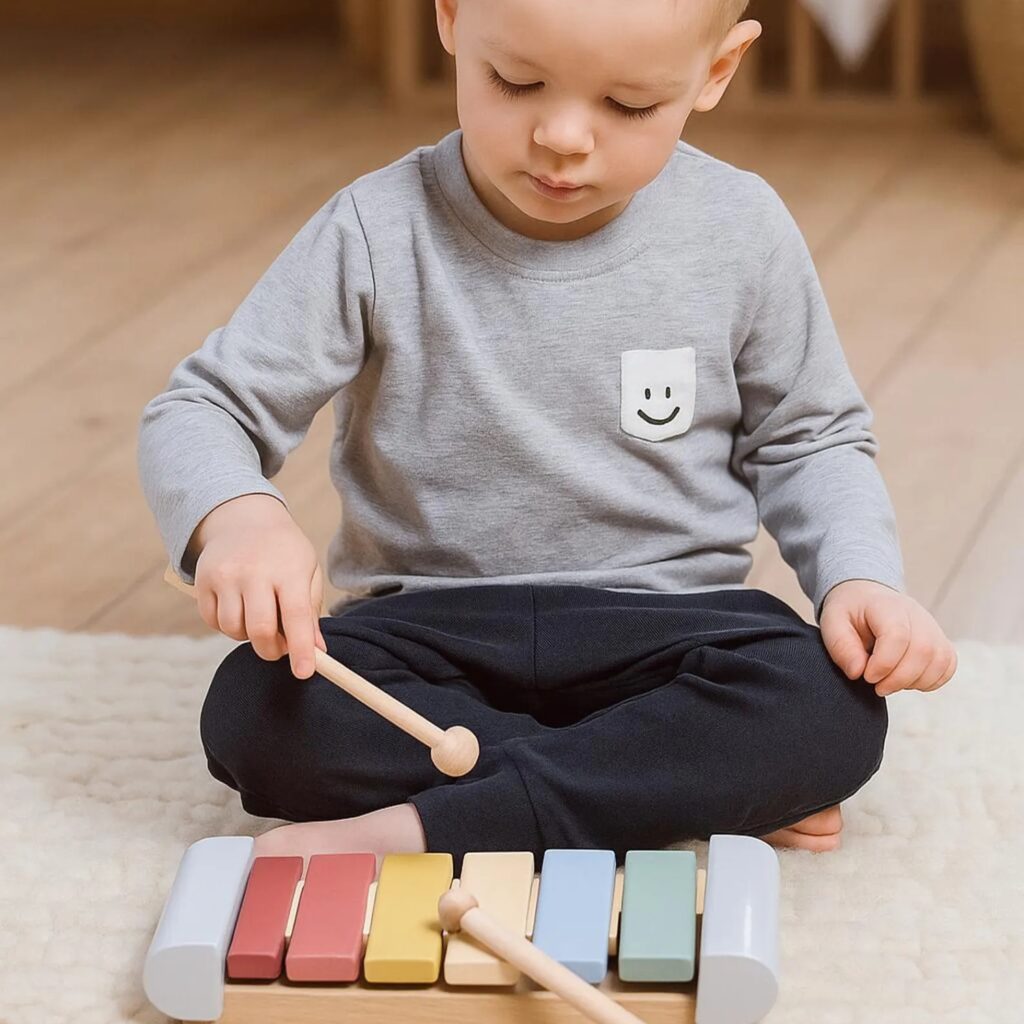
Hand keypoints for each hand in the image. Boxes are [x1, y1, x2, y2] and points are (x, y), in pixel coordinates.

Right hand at [190, 494, 326, 678]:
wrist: (244, 519)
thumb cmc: (284, 552)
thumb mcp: (307, 572)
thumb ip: (311, 612)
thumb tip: (316, 652)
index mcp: (289, 569)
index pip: (296, 615)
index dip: (300, 648)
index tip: (304, 673)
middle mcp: (254, 571)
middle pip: (259, 629)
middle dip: (271, 650)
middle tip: (280, 648)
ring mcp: (225, 575)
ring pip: (233, 629)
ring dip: (248, 636)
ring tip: (259, 617)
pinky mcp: (202, 580)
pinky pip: (213, 622)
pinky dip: (227, 626)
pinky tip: (239, 609)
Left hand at [819, 579, 957, 696]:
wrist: (865, 597)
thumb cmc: (849, 612)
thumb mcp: (832, 622)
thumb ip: (841, 646)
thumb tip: (858, 672)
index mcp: (886, 606)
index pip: (898, 635)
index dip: (884, 663)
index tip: (867, 676)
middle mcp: (915, 614)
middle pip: (923, 651)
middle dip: (899, 678)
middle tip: (877, 686)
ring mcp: (932, 627)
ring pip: (939, 660)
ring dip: (914, 682)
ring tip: (890, 682)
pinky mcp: (940, 641)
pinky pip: (947, 665)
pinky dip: (930, 680)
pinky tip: (907, 680)